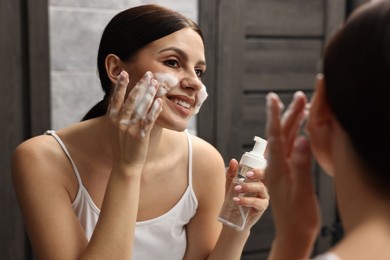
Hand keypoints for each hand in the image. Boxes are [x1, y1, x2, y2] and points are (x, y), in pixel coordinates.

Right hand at [107, 71, 162, 170]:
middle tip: (148, 74)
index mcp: (112, 119)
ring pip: (141, 107)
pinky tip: (160, 101)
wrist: (124, 165)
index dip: (120, 85)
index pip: (116, 98)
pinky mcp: (140, 136)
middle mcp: (119, 122)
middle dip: (141, 85)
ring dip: (149, 93)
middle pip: (131, 99)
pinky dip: (155, 110)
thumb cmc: (121, 146)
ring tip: (156, 83)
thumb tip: (120, 101)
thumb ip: (117, 115)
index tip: (124, 73)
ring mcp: (130, 128)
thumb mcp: (114, 129)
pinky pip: (149, 120)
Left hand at [225, 159, 269, 230]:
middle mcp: (263, 187)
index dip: (259, 168)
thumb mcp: (230, 184)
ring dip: (248, 187)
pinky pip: (257, 202)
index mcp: (257, 179)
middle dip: (258, 173)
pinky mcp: (262, 207)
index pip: (263, 170)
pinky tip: (237, 200)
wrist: (233, 219)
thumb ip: (231, 173)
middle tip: (247, 175)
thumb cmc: (233, 199)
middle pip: (267, 176)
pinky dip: (246, 200)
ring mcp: (264, 197)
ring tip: (236, 189)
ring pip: (261, 188)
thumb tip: (233, 161)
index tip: (248, 171)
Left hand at [265, 92, 319, 251]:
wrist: (293, 232)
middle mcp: (278, 164)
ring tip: (300, 105)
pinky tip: (300, 129)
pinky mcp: (288, 172)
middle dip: (289, 113)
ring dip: (292, 121)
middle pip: (282, 133)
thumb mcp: (301, 191)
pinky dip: (295, 134)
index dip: (275, 115)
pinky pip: (290, 148)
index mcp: (278, 166)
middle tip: (299, 95)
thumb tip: (302, 140)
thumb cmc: (298, 216)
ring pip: (286, 139)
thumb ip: (301, 166)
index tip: (272, 98)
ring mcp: (283, 168)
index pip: (275, 135)